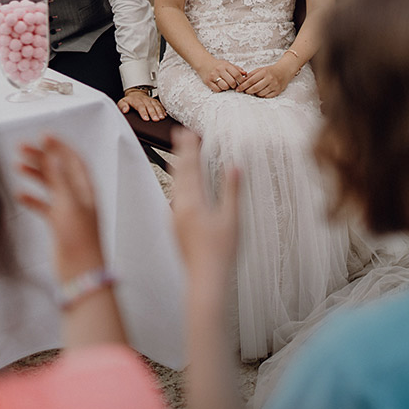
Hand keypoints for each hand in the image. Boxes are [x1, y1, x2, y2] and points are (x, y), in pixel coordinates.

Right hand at [17, 136, 105, 279]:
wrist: (80, 271)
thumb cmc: (80, 239)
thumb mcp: (69, 205)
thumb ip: (60, 180)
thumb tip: (54, 156)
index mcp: (86, 189)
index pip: (73, 160)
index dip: (59, 146)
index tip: (43, 135)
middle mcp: (78, 197)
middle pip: (59, 170)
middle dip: (42, 157)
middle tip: (22, 147)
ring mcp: (67, 210)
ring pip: (50, 186)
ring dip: (35, 174)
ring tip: (17, 165)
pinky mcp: (58, 224)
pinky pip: (43, 205)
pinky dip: (32, 198)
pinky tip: (20, 194)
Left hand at [118, 88, 165, 120]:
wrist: (136, 94)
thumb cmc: (129, 100)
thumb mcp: (122, 102)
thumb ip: (122, 106)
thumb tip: (125, 110)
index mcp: (136, 100)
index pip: (140, 106)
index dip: (143, 112)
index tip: (146, 119)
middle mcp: (144, 100)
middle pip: (149, 106)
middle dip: (153, 113)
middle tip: (156, 120)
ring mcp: (150, 100)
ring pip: (156, 105)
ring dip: (159, 112)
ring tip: (162, 118)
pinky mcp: (155, 101)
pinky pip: (160, 105)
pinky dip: (163, 110)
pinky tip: (164, 115)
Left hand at [169, 127, 238, 278]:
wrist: (205, 278)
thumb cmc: (220, 251)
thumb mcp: (231, 218)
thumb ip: (231, 191)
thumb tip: (234, 167)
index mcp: (193, 202)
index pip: (191, 168)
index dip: (189, 148)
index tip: (187, 131)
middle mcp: (179, 207)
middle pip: (179, 173)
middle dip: (180, 152)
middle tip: (178, 133)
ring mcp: (175, 218)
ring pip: (174, 185)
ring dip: (177, 167)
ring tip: (178, 154)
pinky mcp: (175, 227)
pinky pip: (174, 198)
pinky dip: (178, 184)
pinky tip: (180, 187)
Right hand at [199, 58, 246, 92]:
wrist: (204, 64)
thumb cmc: (218, 65)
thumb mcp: (228, 64)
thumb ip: (237, 69)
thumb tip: (245, 74)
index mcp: (225, 65)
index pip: (237, 74)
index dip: (241, 80)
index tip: (242, 83)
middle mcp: (219, 70)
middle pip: (232, 82)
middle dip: (235, 85)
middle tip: (234, 85)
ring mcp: (213, 76)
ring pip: (225, 87)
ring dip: (227, 87)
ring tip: (227, 85)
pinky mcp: (208, 82)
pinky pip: (217, 90)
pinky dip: (220, 89)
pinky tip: (220, 86)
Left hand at [235, 59, 293, 97]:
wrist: (284, 71)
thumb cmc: (270, 71)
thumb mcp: (260, 69)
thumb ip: (251, 75)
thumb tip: (241, 81)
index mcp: (264, 72)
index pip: (251, 81)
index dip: (243, 86)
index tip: (238, 89)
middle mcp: (270, 79)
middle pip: (255, 88)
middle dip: (247, 91)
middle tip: (244, 91)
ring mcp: (274, 86)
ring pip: (260, 93)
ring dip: (254, 94)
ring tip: (252, 91)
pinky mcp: (277, 91)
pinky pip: (266, 96)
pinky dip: (261, 95)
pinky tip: (259, 93)